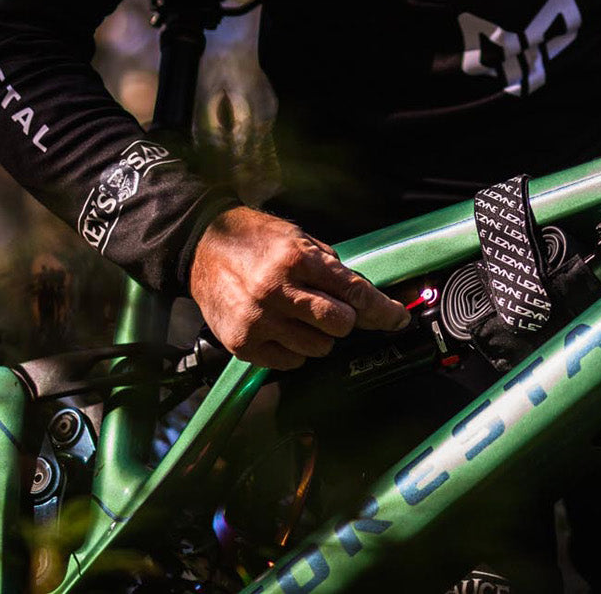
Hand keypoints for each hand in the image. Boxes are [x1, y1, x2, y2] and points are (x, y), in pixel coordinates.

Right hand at [188, 206, 408, 369]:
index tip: (397, 319)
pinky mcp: (243, 343)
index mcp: (296, 258)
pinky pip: (290, 362)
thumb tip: (366, 299)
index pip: (353, 291)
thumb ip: (331, 267)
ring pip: (318, 348)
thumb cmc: (254, 241)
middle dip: (344, 319)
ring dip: (318, 335)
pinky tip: (281, 328)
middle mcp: (277, 290)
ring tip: (298, 315)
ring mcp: (258, 320)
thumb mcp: (297, 238)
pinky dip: (294, 350)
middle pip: (340, 324)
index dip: (382, 309)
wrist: (202, 247)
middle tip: (331, 309)